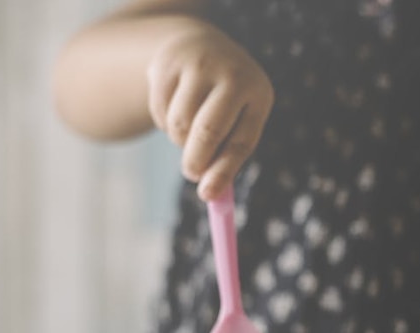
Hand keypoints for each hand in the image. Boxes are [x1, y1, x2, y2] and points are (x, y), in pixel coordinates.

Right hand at [146, 25, 273, 199]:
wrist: (200, 48)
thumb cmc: (224, 103)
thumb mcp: (236, 122)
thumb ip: (226, 157)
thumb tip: (211, 197)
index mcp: (259, 94)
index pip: (242, 141)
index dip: (224, 171)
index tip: (207, 195)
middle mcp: (233, 75)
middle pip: (209, 131)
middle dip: (196, 161)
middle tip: (191, 174)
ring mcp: (200, 65)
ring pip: (180, 124)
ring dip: (180, 140)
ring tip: (188, 130)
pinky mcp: (169, 63)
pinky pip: (160, 111)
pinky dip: (164, 121)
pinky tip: (174, 106)